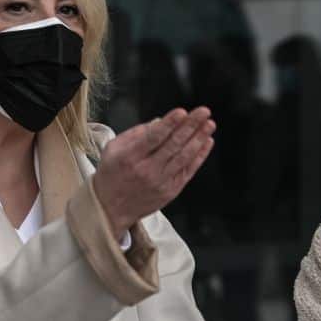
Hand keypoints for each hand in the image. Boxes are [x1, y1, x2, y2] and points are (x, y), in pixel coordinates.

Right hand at [94, 108, 215, 238]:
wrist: (111, 208)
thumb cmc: (112, 174)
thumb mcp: (113, 149)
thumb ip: (135, 133)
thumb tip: (160, 121)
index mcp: (131, 157)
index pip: (154, 137)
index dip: (170, 124)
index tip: (182, 112)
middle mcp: (147, 170)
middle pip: (173, 145)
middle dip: (190, 126)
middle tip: (203, 112)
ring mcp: (161, 182)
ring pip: (184, 157)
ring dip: (199, 139)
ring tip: (209, 125)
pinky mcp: (171, 191)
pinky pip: (188, 171)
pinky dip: (199, 156)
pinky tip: (206, 142)